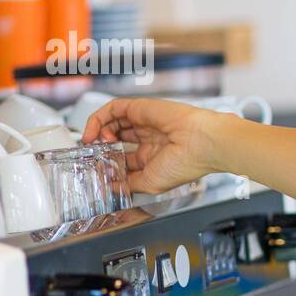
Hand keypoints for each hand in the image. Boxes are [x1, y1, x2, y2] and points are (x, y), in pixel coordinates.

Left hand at [80, 97, 229, 194]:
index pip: (124, 159)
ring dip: (98, 132)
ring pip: (112, 122)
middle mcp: (148, 138)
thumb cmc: (186, 164)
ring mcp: (144, 122)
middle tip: (92, 155)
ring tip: (93, 144)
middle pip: (116, 139)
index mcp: (154, 157)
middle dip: (101, 148)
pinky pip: (112, 109)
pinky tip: (93, 132)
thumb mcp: (150, 183)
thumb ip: (128, 184)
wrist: (202, 143)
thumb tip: (111, 186)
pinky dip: (97, 119)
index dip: (109, 164)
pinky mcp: (140, 108)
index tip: (98, 170)